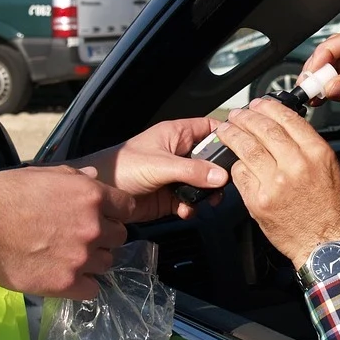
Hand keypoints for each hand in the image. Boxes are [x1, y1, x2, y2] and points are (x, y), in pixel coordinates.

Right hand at [0, 164, 134, 298]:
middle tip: (83, 237)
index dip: (116, 212)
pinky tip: (67, 277)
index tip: (105, 216)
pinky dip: (83, 285)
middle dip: (105, 236)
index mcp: (91, 196)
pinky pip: (92, 289)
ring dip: (94, 260)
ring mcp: (82, 257)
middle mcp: (93, 227)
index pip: (127, 207)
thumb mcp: (40, 174)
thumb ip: (73, 176)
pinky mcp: (67, 283)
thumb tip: (95, 177)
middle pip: (119, 237)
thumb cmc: (3, 196)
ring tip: (71, 258)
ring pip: (107, 263)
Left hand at [73, 117, 228, 221]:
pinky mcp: (169, 197)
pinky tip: (186, 210)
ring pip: (203, 183)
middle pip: (211, 159)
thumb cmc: (122, 167)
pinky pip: (190, 201)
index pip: (209, 128)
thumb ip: (192, 171)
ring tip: (207, 201)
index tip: (241, 149)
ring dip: (207, 194)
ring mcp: (175, 176)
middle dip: (219, 173)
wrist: (99, 196)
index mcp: (177, 134)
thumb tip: (221, 177)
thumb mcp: (160, 165)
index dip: (226, 136)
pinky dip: (192, 207)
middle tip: (224, 185)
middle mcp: (179, 153)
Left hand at [218, 98, 339, 265]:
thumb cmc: (330, 210)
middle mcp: (296, 165)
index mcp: (317, 153)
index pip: (287, 119)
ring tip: (226, 130)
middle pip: (263, 129)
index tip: (259, 104)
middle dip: (245, 117)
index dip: (268, 108)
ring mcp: (275, 183)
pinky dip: (235, 166)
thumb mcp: (332, 169)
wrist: (325, 245)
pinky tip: (234, 161)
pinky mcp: (259, 201)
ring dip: (232, 135)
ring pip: (246, 148)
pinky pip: (240, 175)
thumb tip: (285, 128)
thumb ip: (308, 147)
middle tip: (237, 114)